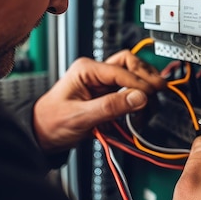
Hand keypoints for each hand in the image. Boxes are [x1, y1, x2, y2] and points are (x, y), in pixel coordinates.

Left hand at [33, 50, 165, 151]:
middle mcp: (97, 73)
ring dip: (145, 87)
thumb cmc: (51, 122)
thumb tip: (138, 98)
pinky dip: (139, 98)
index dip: (138, 83)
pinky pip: (130, 90)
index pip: (121, 69)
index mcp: (86, 70)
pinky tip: (142, 108)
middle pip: (131, 64)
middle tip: (158, 92)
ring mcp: (103, 83)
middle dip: (146, 77)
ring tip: (149, 104)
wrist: (42, 135)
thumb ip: (110, 106)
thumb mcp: (80, 116)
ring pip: (134, 75)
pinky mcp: (108, 95)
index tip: (148, 97)